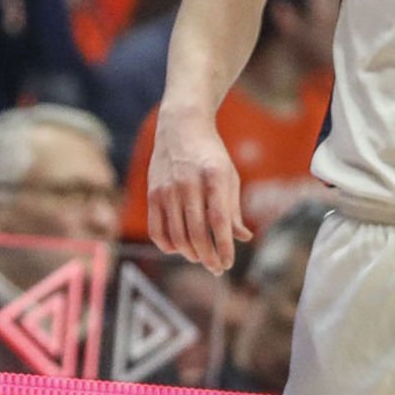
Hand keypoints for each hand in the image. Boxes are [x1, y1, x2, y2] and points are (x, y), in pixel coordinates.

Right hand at [146, 105, 251, 274]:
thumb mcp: (229, 175)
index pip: (218, 221)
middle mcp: (188, 183)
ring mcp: (167, 189)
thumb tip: (242, 238)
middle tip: (216, 268)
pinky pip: (157, 230)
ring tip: (200, 257)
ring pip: (176, 235)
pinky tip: (179, 248)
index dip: (223, 247)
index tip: (228, 263)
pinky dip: (167, 246)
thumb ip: (233, 208)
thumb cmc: (210, 154)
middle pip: (196, 232)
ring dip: (190, 254)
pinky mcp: (153, 193)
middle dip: (208, 257)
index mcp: (214, 177)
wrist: (181, 127)